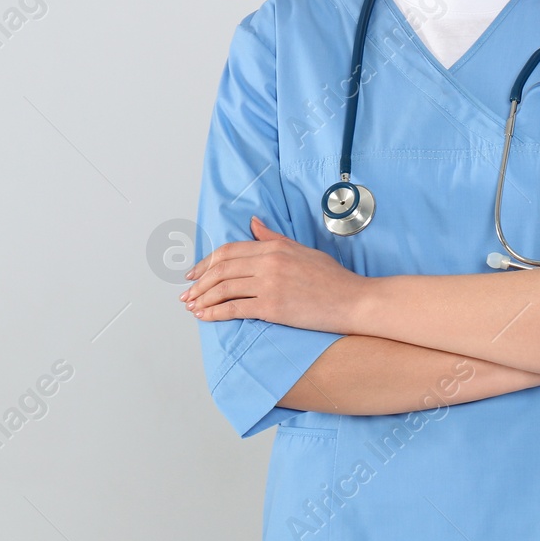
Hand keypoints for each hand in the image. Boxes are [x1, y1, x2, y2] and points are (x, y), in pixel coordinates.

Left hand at [180, 216, 362, 331]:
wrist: (352, 300)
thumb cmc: (332, 278)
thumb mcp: (302, 250)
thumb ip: (274, 238)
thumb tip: (253, 223)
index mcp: (275, 247)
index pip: (229, 251)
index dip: (206, 262)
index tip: (194, 273)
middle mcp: (269, 262)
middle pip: (221, 270)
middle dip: (199, 283)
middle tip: (187, 293)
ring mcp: (270, 284)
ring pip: (223, 289)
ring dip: (202, 298)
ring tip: (192, 306)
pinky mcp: (272, 307)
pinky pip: (233, 309)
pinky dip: (214, 313)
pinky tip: (204, 316)